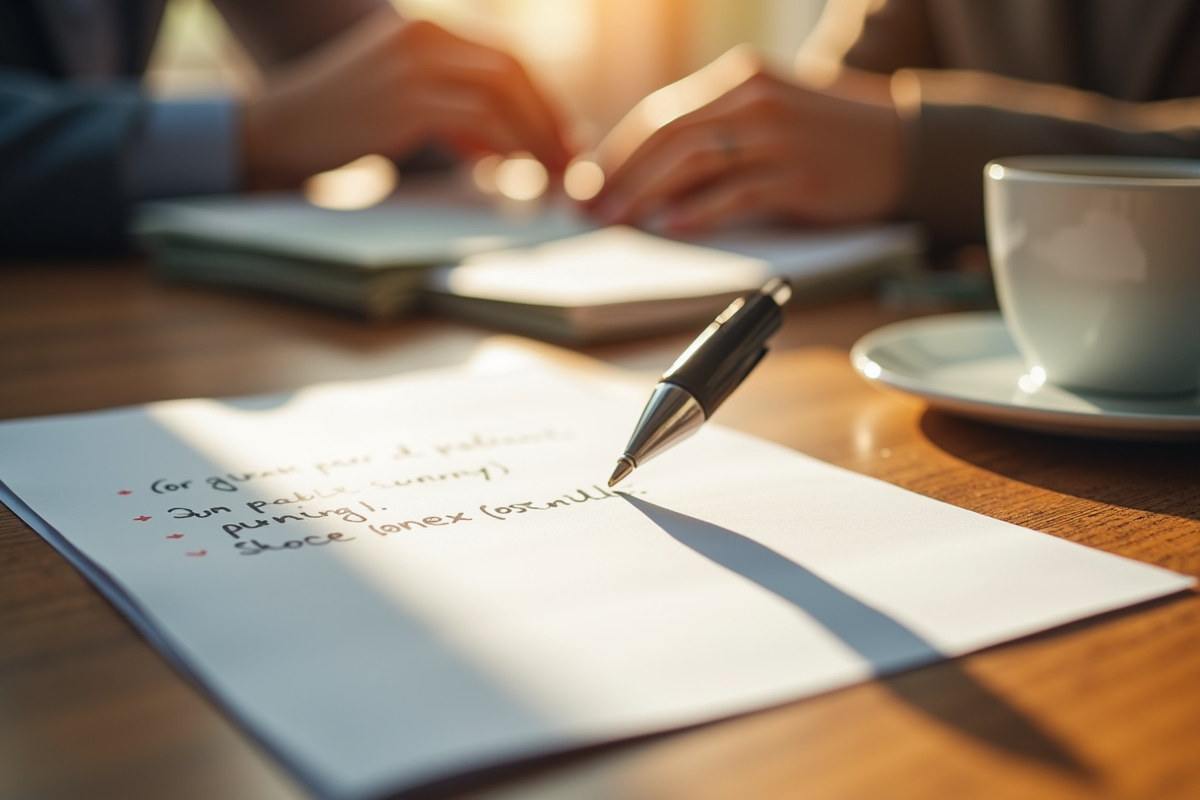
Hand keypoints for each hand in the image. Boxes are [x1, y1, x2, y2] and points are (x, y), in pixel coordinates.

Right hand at [242, 10, 571, 189]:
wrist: (278, 130)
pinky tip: (514, 171)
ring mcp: (414, 65)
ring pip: (502, 92)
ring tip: (552, 172)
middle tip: (571, 157)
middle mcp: (423, 34)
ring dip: (536, 135)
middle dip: (549, 116)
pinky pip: (478, 120)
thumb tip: (497, 148)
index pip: (505, 55)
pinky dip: (507, 146)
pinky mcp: (406, 100)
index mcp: (425, 28)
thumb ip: (451, 116)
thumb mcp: (403, 106)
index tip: (565, 136)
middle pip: (513, 69)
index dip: (543, 98)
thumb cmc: (339, 125)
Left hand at [586, 49, 904, 232]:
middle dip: (621, 175)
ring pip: (694, 162)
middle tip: (591, 208)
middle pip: (669, 136)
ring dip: (648, 195)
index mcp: (741, 78)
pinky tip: (671, 227)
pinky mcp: (799, 175)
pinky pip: (737, 193)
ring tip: (619, 220)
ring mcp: (779, 137)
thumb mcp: (767, 108)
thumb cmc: (824, 132)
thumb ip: (715, 126)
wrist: (902, 144)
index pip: (660, 113)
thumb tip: (648, 170)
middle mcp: (755, 100)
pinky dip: (699, 211)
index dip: (616, 150)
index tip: (587, 181)